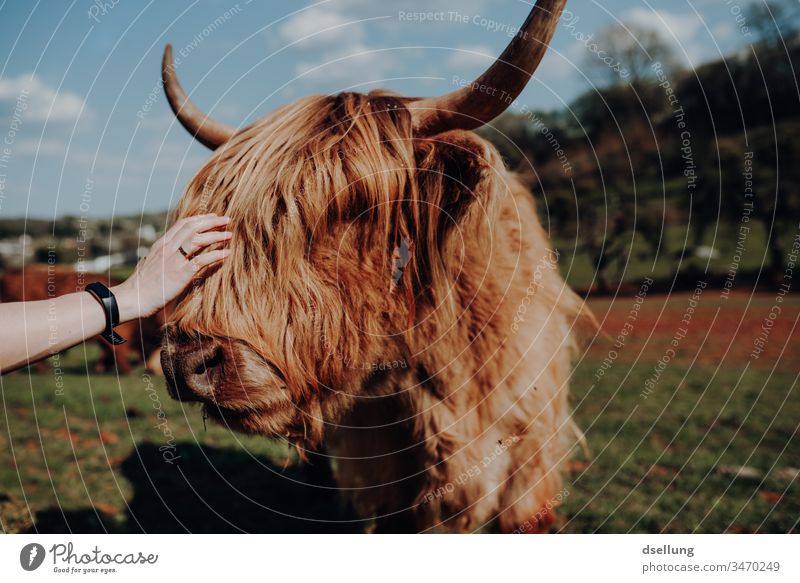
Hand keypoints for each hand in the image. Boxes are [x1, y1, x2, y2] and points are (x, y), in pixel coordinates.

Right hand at [111, 214, 231, 320]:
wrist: (132, 299)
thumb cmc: (141, 285)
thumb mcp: (151, 264)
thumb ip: (163, 256)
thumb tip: (174, 255)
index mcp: (161, 245)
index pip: (182, 224)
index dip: (200, 218)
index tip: (213, 216)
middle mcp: (167, 249)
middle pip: (192, 228)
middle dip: (211, 222)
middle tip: (226, 220)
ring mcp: (173, 261)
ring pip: (197, 240)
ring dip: (216, 235)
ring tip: (229, 235)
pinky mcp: (180, 274)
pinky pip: (201, 261)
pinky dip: (216, 255)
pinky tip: (226, 254)